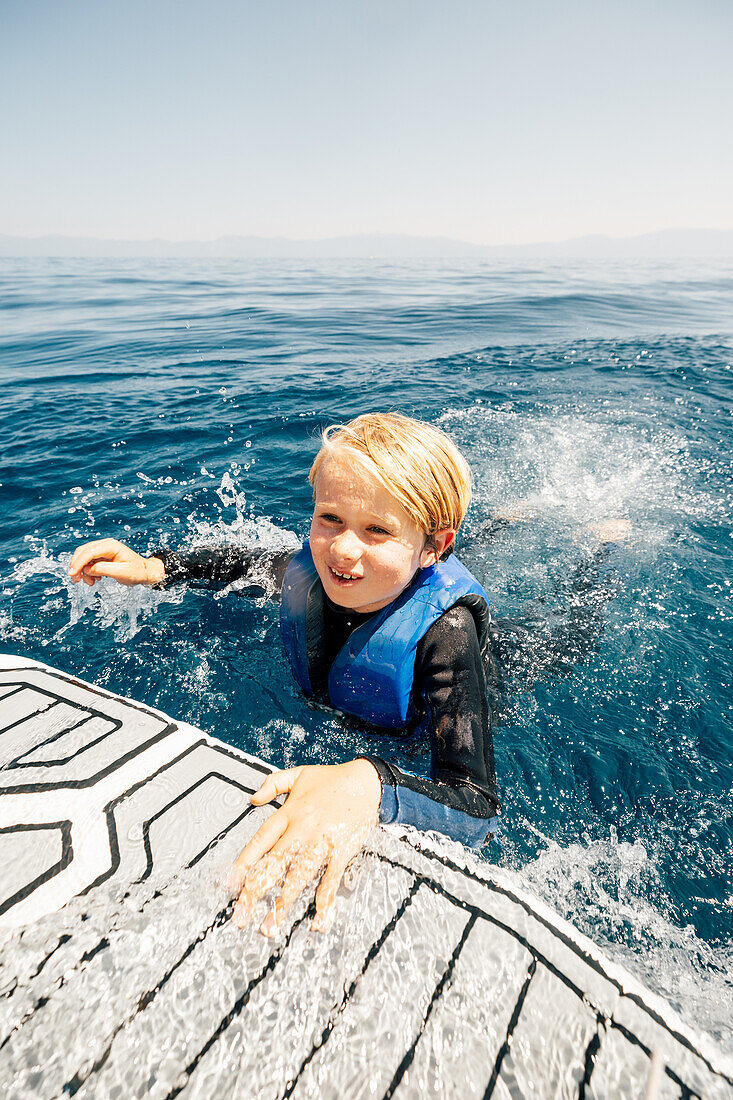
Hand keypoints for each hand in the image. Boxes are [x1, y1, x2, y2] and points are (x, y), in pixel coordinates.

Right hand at [68, 538, 164, 586]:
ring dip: (82, 570)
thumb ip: (103, 569)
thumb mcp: (121, 573)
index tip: (72, 574)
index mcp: (111, 546)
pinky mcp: (102, 556)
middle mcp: (105, 545)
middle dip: (76, 566)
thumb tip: (86, 569)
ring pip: (84, 557)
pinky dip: (87, 571)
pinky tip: (94, 580)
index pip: (88, 552)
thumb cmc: (136, 571)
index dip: (78, 563)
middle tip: (76, 580)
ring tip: (90, 583)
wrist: (145, 572)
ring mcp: (103, 550)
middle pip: (83, 552)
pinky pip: (89, 562)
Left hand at [230, 760, 380, 936]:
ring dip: (283, 903)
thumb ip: (272, 784)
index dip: (243, 864)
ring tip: (270, 926)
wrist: (368, 781)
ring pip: (298, 877)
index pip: (259, 841)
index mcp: (289, 813)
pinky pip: (330, 880)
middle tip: (240, 916)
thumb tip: (253, 798)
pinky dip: (325, 902)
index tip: (229, 884)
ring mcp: (322, 842)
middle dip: (255, 892)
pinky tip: (318, 921)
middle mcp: (302, 829)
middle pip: (273, 864)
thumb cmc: (333, 778)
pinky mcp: (342, 852)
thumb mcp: (299, 773)